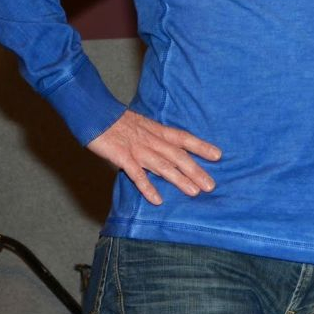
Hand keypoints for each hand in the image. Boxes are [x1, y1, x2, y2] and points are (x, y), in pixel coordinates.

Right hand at [86, 110, 220, 205]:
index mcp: (158, 131)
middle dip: (196, 171)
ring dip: (180, 180)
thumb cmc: (118, 121)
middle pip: (179, 157)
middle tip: (211, 185)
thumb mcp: (143, 124)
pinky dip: (148, 187)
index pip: (185, 138)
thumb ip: (156, 136)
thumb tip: (169, 146)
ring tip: (194, 192)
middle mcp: (152, 140)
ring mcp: (138, 149)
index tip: (218, 155)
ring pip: (163, 166)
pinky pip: (137, 175)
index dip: (201, 146)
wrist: (95, 113)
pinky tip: (157, 200)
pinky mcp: (122, 157)